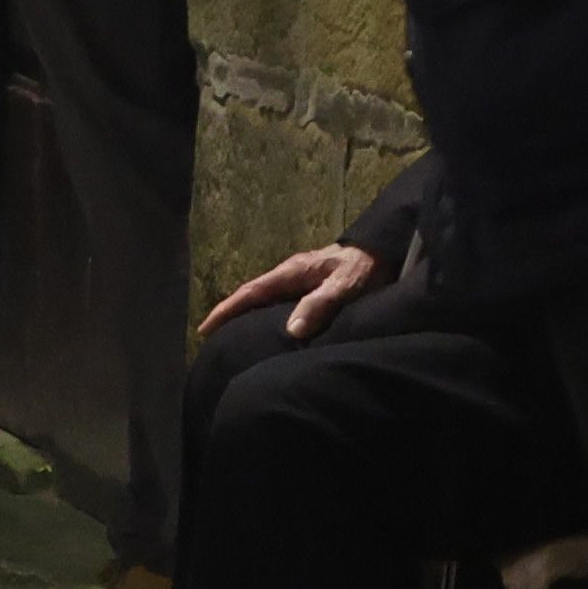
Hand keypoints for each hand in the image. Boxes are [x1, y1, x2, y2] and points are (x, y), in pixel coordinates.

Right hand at [201, 240, 383, 340]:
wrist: (384, 250)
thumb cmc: (364, 269)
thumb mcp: (344, 287)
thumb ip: (319, 304)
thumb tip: (291, 329)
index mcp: (291, 272)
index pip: (250, 292)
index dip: (226, 310)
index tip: (204, 328)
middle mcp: (289, 275)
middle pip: (251, 295)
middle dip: (229, 313)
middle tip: (211, 338)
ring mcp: (298, 280)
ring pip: (264, 299)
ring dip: (245, 314)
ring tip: (231, 336)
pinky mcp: (309, 286)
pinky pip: (279, 302)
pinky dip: (264, 314)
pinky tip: (267, 328)